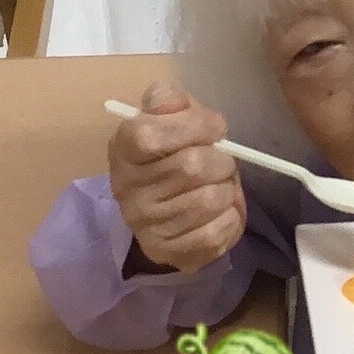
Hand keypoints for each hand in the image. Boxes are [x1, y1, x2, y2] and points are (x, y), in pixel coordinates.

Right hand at [109, 81, 245, 273]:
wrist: (166, 207)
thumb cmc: (172, 152)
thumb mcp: (169, 116)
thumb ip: (170, 101)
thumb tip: (177, 105)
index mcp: (123, 149)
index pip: (149, 135)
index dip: (194, 127)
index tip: (215, 127)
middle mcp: (126, 189)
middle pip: (192, 167)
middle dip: (221, 160)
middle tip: (221, 161)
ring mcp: (145, 225)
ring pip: (209, 200)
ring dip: (227, 189)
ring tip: (218, 185)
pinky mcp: (168, 252)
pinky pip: (216, 232)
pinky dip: (230, 217)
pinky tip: (220, 211)